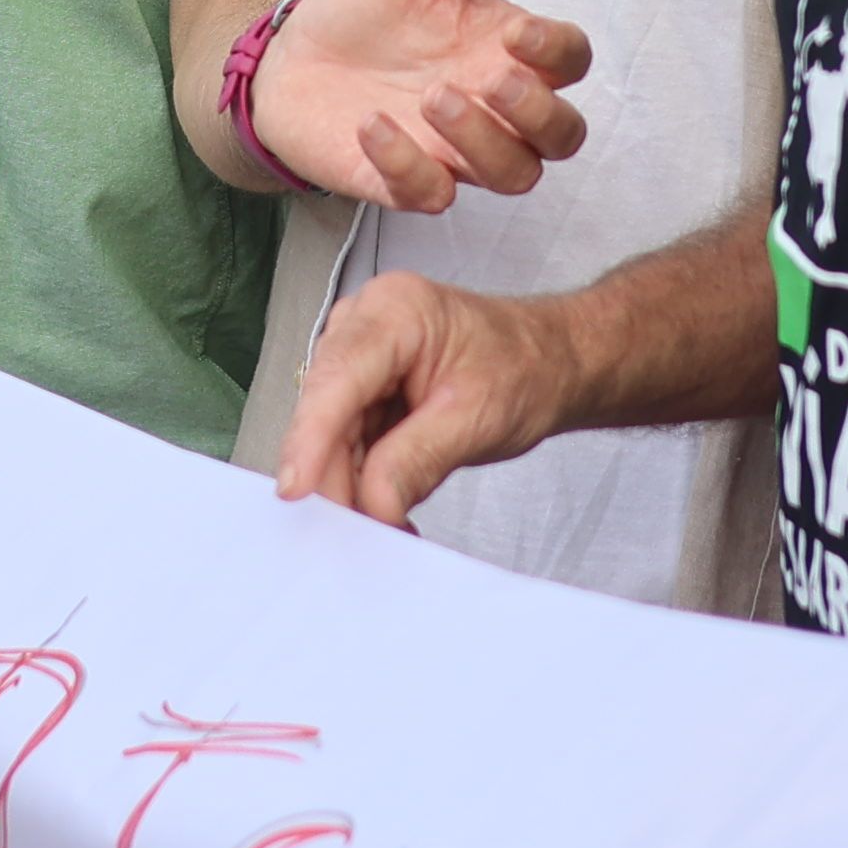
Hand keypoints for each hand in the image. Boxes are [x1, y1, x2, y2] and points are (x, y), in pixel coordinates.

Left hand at [244, 0, 589, 209]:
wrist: (295, 52)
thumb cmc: (370, 5)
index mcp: (506, 49)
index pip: (571, 61)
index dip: (559, 53)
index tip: (517, 33)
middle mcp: (494, 107)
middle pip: (563, 136)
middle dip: (540, 114)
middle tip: (492, 80)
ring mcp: (455, 150)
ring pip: (515, 176)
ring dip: (483, 143)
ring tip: (432, 98)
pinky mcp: (406, 180)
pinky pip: (432, 196)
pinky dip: (407, 166)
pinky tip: (371, 125)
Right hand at [274, 272, 579, 528]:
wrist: (551, 362)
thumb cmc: (525, 368)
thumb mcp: (478, 418)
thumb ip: (418, 460)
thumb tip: (371, 503)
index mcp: (395, 312)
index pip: (337, 379)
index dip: (309, 438)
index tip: (296, 491)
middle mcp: (364, 326)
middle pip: (327, 412)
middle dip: (339, 476)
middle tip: (364, 535)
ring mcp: (361, 358)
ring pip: (333, 434)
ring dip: (354, 486)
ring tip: (390, 528)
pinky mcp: (364, 389)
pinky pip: (348, 442)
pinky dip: (365, 480)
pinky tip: (389, 509)